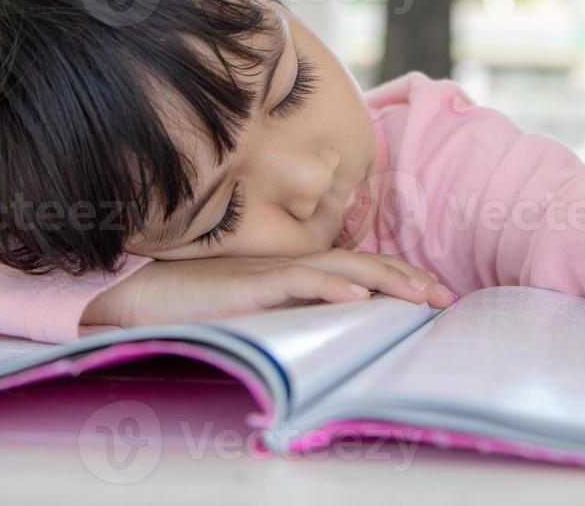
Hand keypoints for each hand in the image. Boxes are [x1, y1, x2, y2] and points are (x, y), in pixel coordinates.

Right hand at [82, 249, 455, 328]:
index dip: (399, 279)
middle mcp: (291, 265)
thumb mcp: (256, 308)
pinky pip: (294, 283)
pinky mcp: (248, 285)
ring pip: (340, 269)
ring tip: (420, 296)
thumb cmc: (194, 302)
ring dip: (384, 281)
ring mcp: (271, 273)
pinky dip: (327, 287)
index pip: (359, 269)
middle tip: (446, 297)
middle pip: (362, 266)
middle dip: (408, 280)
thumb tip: (338, 318)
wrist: (138, 297)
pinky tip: (355, 298)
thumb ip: (291, 307)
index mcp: (295, 270)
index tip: (437, 296)